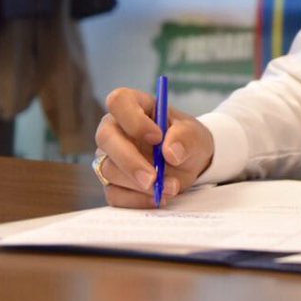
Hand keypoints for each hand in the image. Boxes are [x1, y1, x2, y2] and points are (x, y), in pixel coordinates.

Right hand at [93, 87, 214, 207]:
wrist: (189, 162)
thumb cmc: (186, 139)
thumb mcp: (194, 134)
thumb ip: (185, 137)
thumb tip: (170, 153)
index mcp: (134, 106)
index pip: (119, 101)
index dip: (133, 119)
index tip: (157, 136)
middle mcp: (115, 129)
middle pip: (106, 138)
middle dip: (130, 160)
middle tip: (154, 177)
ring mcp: (109, 156)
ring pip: (109, 169)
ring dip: (139, 184)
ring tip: (171, 187)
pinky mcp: (112, 182)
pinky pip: (115, 194)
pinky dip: (138, 200)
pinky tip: (159, 198)